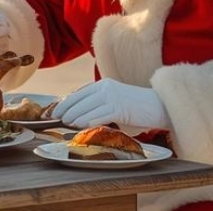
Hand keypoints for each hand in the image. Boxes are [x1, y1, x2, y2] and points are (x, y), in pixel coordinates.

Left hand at [52, 79, 170, 130]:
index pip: (77, 94)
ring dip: (74, 116)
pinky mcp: (120, 106)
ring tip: (66, 124)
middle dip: (65, 110)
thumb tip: (78, 119)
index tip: (53, 112)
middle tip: (55, 120)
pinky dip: (88, 120)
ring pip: (87, 107)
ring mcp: (112, 96)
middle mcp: (105, 87)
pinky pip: (100, 114)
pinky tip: (80, 126)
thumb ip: (98, 108)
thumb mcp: (113, 105)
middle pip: (79, 99)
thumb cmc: (135, 110)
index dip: (64, 103)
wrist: (158, 107)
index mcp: (102, 85)